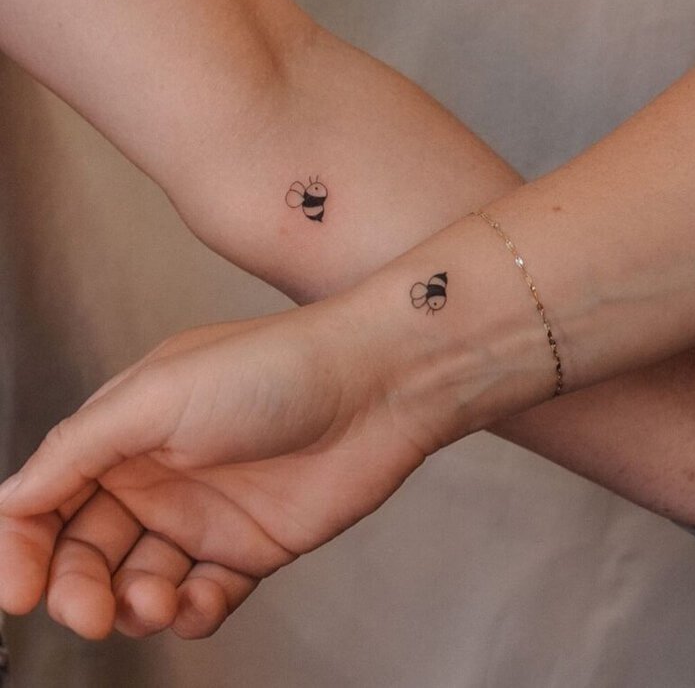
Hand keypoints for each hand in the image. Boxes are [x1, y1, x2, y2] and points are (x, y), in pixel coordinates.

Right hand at [0, 304, 428, 639]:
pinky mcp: (250, 547)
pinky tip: (197, 604)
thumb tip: (12, 498)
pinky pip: (202, 598)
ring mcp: (204, 513)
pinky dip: (191, 613)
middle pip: (86, 550)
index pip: (48, 497)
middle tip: (89, 611)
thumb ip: (80, 447)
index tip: (15, 592)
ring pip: (138, 582)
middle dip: (77, 588)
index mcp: (124, 430)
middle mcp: (157, 473)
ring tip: (156, 600)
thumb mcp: (158, 394)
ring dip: (135, 605)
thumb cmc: (269, 371)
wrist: (371, 387)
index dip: (22, 546)